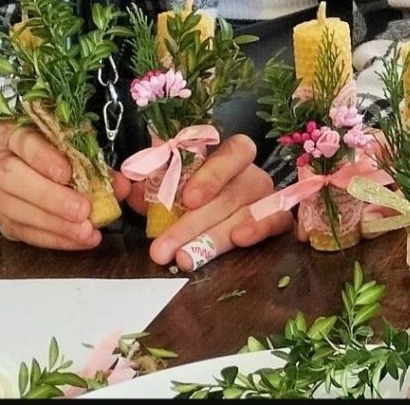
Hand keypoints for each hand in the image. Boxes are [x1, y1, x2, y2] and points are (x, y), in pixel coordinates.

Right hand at [0, 123, 130, 249]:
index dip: (43, 157)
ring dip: (55, 224)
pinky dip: (56, 239)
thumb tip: (121, 185)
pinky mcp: (6, 222)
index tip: (68, 173)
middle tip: (82, 210)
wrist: (29, 175)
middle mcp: (0, 162)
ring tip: (85, 230)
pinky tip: (79, 240)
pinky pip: (27, 234)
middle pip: (13, 177)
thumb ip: (95, 162)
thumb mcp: (74, 149)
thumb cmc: (56, 156)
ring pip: (17, 210)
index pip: (23, 140)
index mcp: (15, 134)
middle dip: (50, 196)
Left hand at [127, 135, 292, 270]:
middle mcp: (250, 173)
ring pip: (245, 214)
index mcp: (226, 156)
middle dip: (192, 224)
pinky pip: (277, 221)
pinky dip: (260, 229)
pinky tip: (240, 239)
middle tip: (163, 249)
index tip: (187, 199)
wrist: (215, 218)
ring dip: (214, 238)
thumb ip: (151, 183)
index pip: (232, 151)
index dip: (212, 174)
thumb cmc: (189, 196)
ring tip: (185, 258)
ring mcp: (267, 197)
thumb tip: (131, 184)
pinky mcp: (278, 219)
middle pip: (229, 194)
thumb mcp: (165, 187)